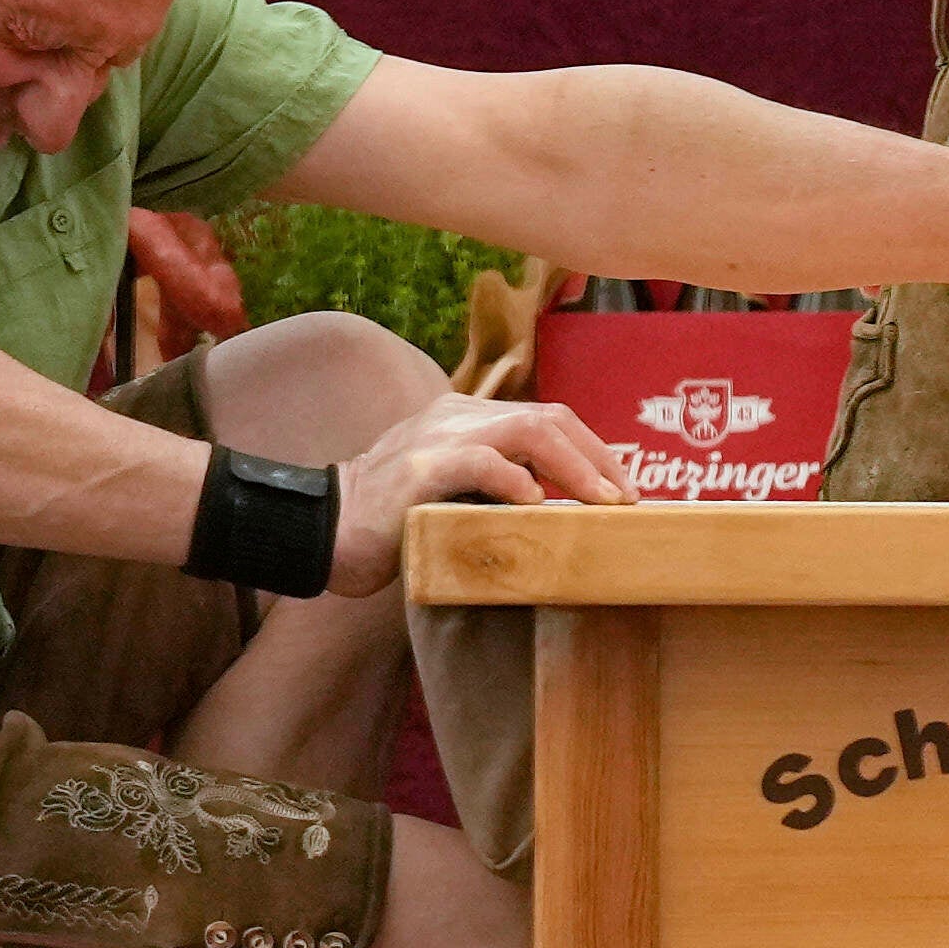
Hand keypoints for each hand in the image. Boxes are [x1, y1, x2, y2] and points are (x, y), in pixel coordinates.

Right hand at [329, 395, 626, 597]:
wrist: (322, 531)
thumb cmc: (391, 522)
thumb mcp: (453, 493)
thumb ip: (495, 486)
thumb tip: (559, 512)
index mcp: (465, 417)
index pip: (546, 417)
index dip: (592, 449)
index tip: (623, 489)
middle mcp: (455, 417)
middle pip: (548, 416)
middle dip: (596, 457)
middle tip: (626, 499)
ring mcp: (435, 439)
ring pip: (525, 431)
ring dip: (573, 467)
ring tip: (600, 502)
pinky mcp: (417, 470)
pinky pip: (478, 462)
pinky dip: (514, 480)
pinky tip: (538, 504)